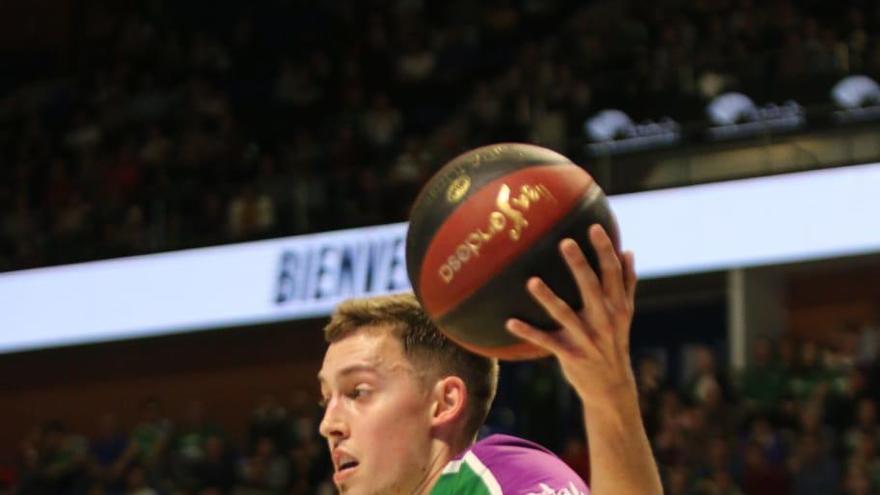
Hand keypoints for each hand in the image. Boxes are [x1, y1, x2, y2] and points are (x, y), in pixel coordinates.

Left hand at [506, 224, 637, 406]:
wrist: (611, 387)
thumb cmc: (614, 342)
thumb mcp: (625, 315)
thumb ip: (627, 284)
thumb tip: (628, 251)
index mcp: (618, 307)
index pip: (613, 273)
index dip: (604, 250)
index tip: (593, 227)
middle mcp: (604, 321)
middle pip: (592, 288)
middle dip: (579, 265)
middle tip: (564, 242)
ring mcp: (587, 339)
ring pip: (565, 315)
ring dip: (548, 298)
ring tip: (531, 281)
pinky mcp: (570, 355)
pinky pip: (546, 342)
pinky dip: (528, 332)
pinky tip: (510, 322)